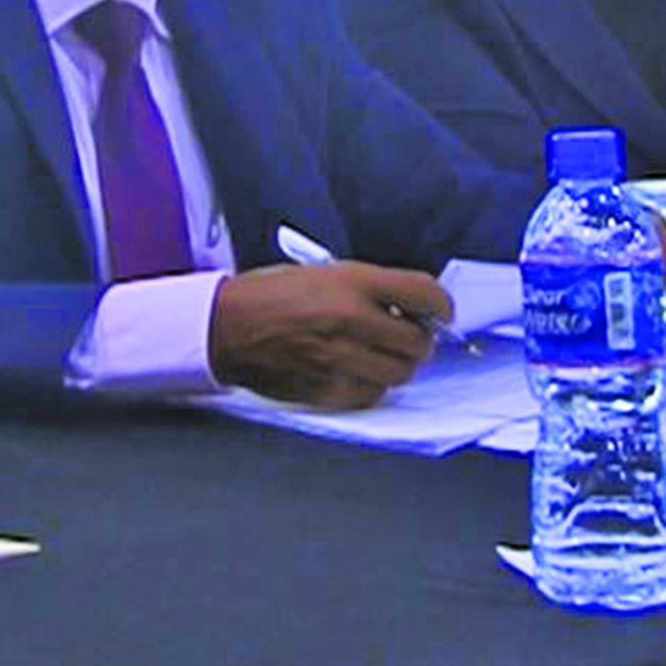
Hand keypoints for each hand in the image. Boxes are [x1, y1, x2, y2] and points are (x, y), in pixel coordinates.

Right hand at [208, 262, 452, 410]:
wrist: (223, 326)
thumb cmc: (268, 295)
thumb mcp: (321, 272)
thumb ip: (368, 289)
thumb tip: (408, 308)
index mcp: (351, 282)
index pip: (424, 294)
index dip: (441, 305)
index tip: (440, 312)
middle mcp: (351, 319)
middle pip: (418, 341)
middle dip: (418, 339)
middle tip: (406, 335)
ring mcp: (340, 358)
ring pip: (400, 373)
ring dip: (397, 364)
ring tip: (380, 354)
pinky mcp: (327, 388)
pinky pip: (371, 394)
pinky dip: (372, 384)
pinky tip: (356, 371)